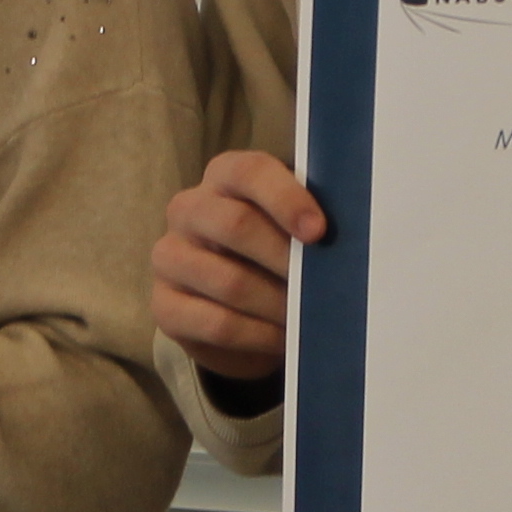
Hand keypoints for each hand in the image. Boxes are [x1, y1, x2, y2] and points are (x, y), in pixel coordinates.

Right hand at [153, 150, 326, 382]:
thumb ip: (308, 221)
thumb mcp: (290, 226)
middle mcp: (188, 209)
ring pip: (228, 281)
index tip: (319, 232)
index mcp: (224, 176)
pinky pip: (217, 323)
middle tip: (321, 286)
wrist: (236, 304)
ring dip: (276, 304)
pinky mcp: (164, 305)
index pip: (250, 172)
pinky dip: (259, 334)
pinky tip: (283, 339)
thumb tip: (347, 243)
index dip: (286, 199)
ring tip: (307, 317)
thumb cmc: (274, 251)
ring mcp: (169, 257)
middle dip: (285, 259)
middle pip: (235, 225)